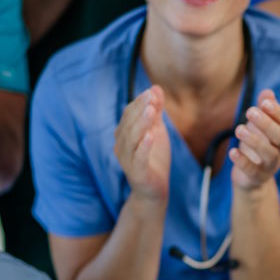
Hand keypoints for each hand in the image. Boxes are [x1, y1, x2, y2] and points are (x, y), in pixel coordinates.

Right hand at [114, 85, 170, 202]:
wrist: (154, 191)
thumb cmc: (154, 159)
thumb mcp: (157, 131)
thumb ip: (156, 112)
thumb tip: (155, 87)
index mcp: (125, 134)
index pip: (129, 114)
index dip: (139, 102)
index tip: (152, 91)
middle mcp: (121, 145)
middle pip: (129, 123)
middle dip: (140, 109)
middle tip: (151, 96)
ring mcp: (126, 159)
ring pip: (131, 139)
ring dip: (141, 123)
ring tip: (151, 111)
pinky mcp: (136, 172)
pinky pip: (138, 158)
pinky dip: (144, 146)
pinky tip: (151, 136)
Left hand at [230, 89, 279, 190]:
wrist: (252, 176)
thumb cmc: (258, 144)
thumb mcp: (261, 125)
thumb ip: (265, 108)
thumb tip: (268, 92)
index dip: (278, 112)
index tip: (264, 102)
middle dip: (266, 123)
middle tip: (249, 111)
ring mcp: (271, 166)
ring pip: (269, 154)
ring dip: (254, 140)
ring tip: (238, 129)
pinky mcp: (258, 177)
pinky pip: (252, 170)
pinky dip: (242, 161)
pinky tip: (232, 151)